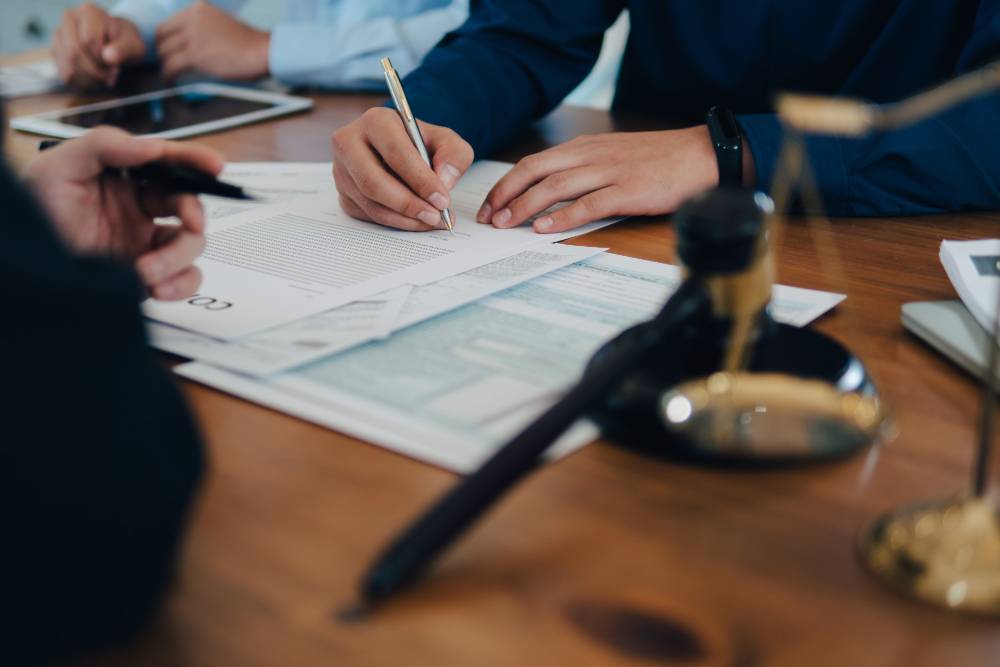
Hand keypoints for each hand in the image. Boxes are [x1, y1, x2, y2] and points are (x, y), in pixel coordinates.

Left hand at [22, 127, 223, 300]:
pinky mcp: (149, 276)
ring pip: (192, 244)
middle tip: (190, 224)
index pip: (167, 163)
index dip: (195, 160)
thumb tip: (152, 148)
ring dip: (177, 258)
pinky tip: (155, 286)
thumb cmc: (32, 217)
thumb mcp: (58, 167)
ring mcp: (145, 243)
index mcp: (122, 178)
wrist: (24, 270)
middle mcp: (138, 209)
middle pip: (188, 204)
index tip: (215, 166)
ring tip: (145, 271)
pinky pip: (185, 279)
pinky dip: (179, 284)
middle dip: (194, 214)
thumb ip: (105, 145)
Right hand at [52, 2, 144, 89]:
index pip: (88, 40)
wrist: (116, 42)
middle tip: (111, 77)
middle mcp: (69, 19)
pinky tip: (95, 81)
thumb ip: (123, 49)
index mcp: (89, 12)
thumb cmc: (125, 42)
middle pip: (74, 53)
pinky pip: (65, 75)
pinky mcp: (56, 52)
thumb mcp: (132, 45)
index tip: (115, 66)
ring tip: (105, 79)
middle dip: (96, 72)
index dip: (102, 59)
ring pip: (68, 66)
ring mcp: (59, 35)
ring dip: (90, 81)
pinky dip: (82, 84)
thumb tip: (109, 57)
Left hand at [155, 1, 269, 80]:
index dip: (165, 39)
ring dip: (165, 64)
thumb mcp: (221, 23)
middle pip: (161, 35)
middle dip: (162, 51)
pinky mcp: (195, 54)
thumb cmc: (248, 43)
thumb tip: (189, 42)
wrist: (261, 52)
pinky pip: (171, 65)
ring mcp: (192, 36)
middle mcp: (192, 18)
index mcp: (198, 8)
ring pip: (164, 51)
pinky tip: (171, 80)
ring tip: (169, 74)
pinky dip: (169, 75)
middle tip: (166, 62)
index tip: (168, 49)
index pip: (169, 23)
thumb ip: (203, 27)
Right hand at [332, 108, 473, 230]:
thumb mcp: (445, 141)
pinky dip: (396, 223)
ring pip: (370, 203)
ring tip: (431, 220)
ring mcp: (342, 171)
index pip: (395, 153)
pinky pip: (368, 215)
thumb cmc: (421, 144)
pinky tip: (416, 220)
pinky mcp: (344, 194)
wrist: (400, 151)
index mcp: (376, 121)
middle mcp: (350, 143)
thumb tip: (444, 180)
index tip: (442, 199)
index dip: (420, 180)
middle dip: (409, 204)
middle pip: (373, 182)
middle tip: (435, 216)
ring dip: (404, 218)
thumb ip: (454, 155)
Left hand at [478, 126, 740, 232]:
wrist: (701, 155)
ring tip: (505, 224)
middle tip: (487, 218)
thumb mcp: (613, 155)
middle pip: (534, 171)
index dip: (506, 184)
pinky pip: (587, 204)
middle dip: (505, 195)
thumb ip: (583, 170)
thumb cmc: (658, 160)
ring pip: (554, 187)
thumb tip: (550, 193)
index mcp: (584, 147)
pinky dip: (561, 216)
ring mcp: (609, 172)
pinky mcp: (627, 191)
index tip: (489, 204)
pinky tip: (543, 228)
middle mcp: (590, 155)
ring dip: (524, 206)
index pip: (533, 162)